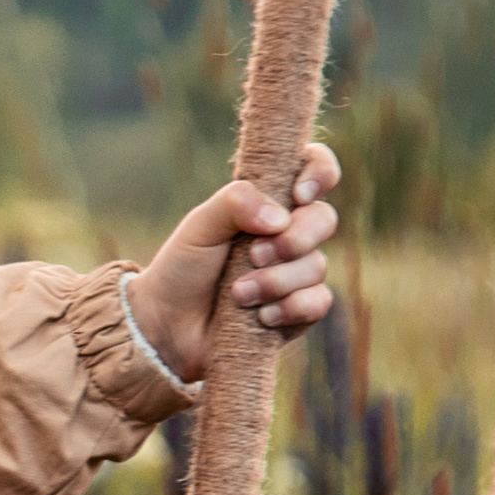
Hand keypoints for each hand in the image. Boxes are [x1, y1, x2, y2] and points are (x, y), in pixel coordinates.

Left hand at [127, 142, 340, 384]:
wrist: (168, 325)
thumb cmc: (184, 267)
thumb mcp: (200, 225)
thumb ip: (236, 203)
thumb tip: (281, 218)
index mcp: (270, 203)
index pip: (315, 170)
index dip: (319, 174)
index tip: (297, 195)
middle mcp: (289, 234)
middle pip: (325, 219)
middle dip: (295, 238)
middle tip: (254, 255)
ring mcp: (296, 273)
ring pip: (317, 265)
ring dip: (276, 281)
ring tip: (238, 293)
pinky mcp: (299, 310)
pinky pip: (318, 302)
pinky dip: (290, 308)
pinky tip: (260, 316)